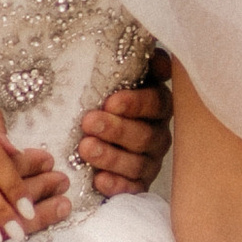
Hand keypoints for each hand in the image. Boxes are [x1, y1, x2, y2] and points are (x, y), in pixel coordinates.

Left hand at [81, 55, 171, 196]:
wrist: (84, 132)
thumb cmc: (99, 100)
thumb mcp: (110, 77)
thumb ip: (130, 63)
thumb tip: (151, 53)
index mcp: (155, 105)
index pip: (155, 103)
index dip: (135, 103)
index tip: (111, 102)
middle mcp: (157, 134)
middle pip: (145, 135)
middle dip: (116, 130)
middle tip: (89, 123)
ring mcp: (148, 161)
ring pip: (137, 163)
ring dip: (111, 156)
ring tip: (86, 149)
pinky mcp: (137, 184)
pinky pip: (133, 188)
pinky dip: (116, 185)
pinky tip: (99, 181)